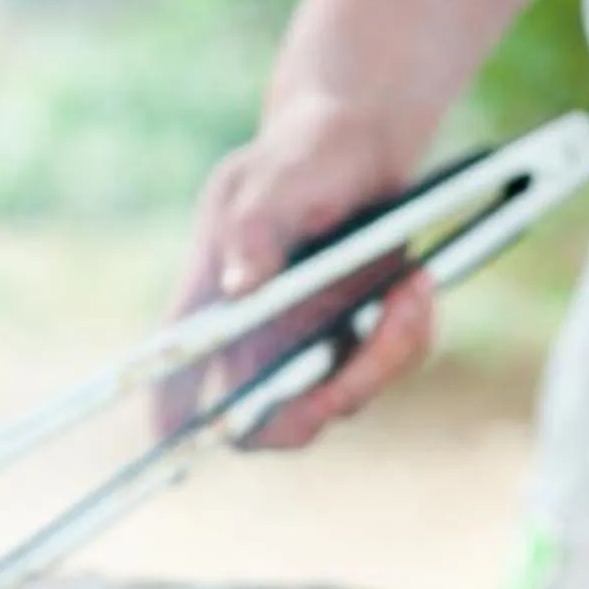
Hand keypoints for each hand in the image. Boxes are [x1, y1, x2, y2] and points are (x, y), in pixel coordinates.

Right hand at [153, 97, 436, 448]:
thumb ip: (256, 228)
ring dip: (382, 355)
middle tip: (365, 352)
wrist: (360, 145)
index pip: (176, 372)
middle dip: (319, 403)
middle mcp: (252, 340)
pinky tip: (417, 283)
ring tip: (409, 287)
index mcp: (211, 301)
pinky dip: (407, 336)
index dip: (171, 416)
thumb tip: (240, 289)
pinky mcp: (352, 347)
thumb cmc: (304, 154)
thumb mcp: (279, 177)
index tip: (176, 442)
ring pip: (337, 401)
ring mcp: (302, 351)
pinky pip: (383, 372)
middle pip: (264, 421)